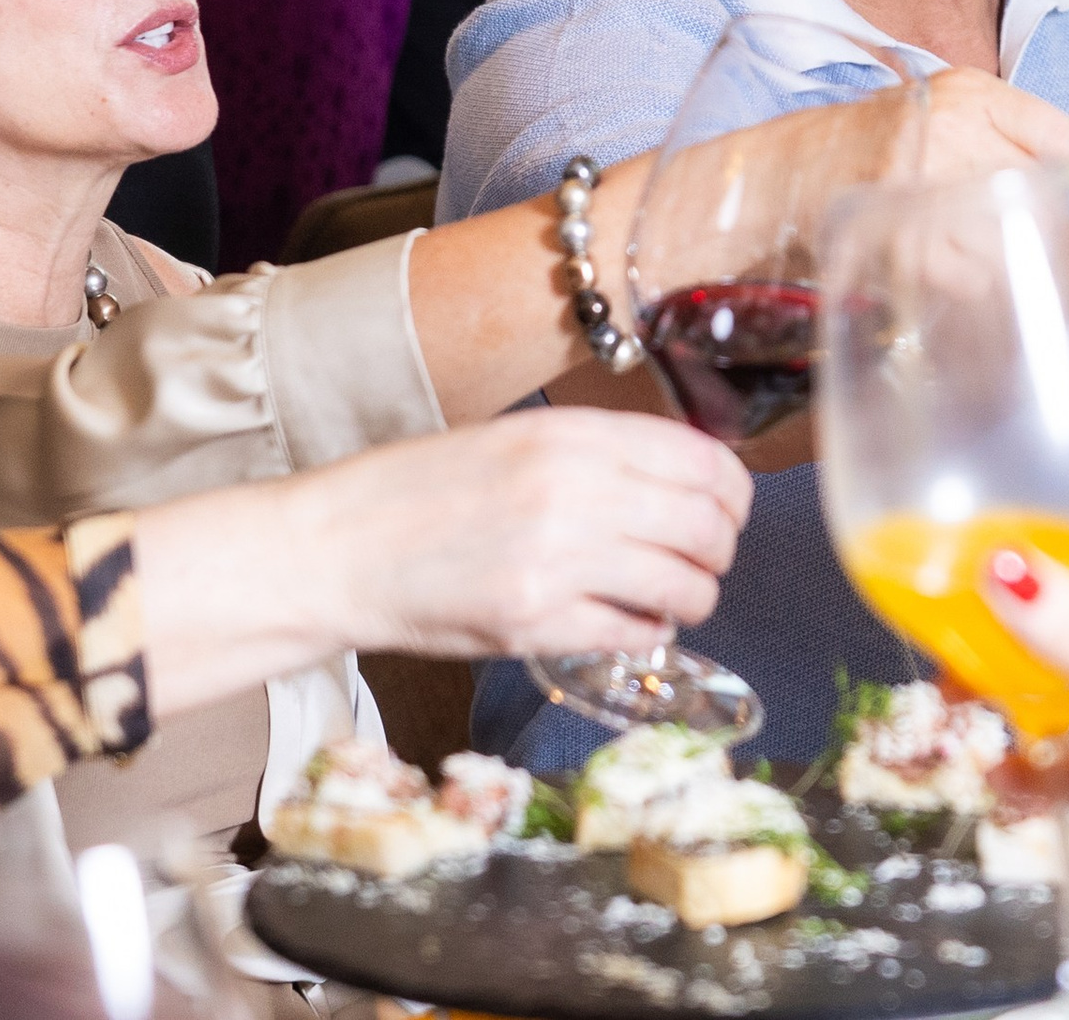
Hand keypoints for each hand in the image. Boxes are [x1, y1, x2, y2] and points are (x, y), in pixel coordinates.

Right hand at [130, 409, 753, 716]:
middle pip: (709, 525)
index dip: (732, 491)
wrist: (335, 548)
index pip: (703, 460)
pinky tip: (629, 623)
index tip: (727, 507)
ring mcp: (559, 561)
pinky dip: (648, 633)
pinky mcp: (535, 626)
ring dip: (693, 596)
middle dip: (720, 549)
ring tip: (669, 596)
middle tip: (703, 558)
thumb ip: (599, 454)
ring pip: (686, 586)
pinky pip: (635, 634)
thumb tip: (685, 477)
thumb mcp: (515, 439)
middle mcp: (576, 491)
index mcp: (572, 434)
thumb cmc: (419, 491)